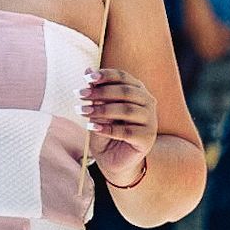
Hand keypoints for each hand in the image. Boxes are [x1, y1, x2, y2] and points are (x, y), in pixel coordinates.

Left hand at [82, 67, 157, 183]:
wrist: (112, 159)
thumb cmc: (106, 131)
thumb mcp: (98, 110)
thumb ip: (96, 92)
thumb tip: (87, 70)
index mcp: (138, 91)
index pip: (124, 77)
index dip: (106, 75)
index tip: (87, 78)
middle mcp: (148, 103)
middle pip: (125, 92)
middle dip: (100, 92)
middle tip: (79, 95)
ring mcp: (150, 121)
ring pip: (126, 110)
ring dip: (101, 110)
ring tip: (83, 112)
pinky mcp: (146, 139)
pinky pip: (126, 131)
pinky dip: (107, 129)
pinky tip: (92, 127)